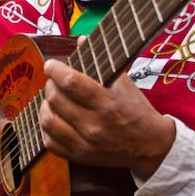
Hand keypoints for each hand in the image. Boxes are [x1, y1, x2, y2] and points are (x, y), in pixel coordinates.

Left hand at [40, 60, 174, 180]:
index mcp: (107, 103)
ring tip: (51, 98)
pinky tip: (54, 118)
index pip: (71, 83)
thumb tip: (81, 39)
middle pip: (56, 99)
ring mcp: (85, 144)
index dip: (55, 70)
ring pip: (48, 120)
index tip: (51, 65)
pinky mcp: (79, 157)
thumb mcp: (124, 83)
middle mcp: (94, 125)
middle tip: (53, 80)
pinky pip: (49, 142)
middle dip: (50, 84)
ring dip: (45, 105)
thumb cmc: (136, 109)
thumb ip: (101, 62)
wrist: (149, 145)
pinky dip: (47, 128)